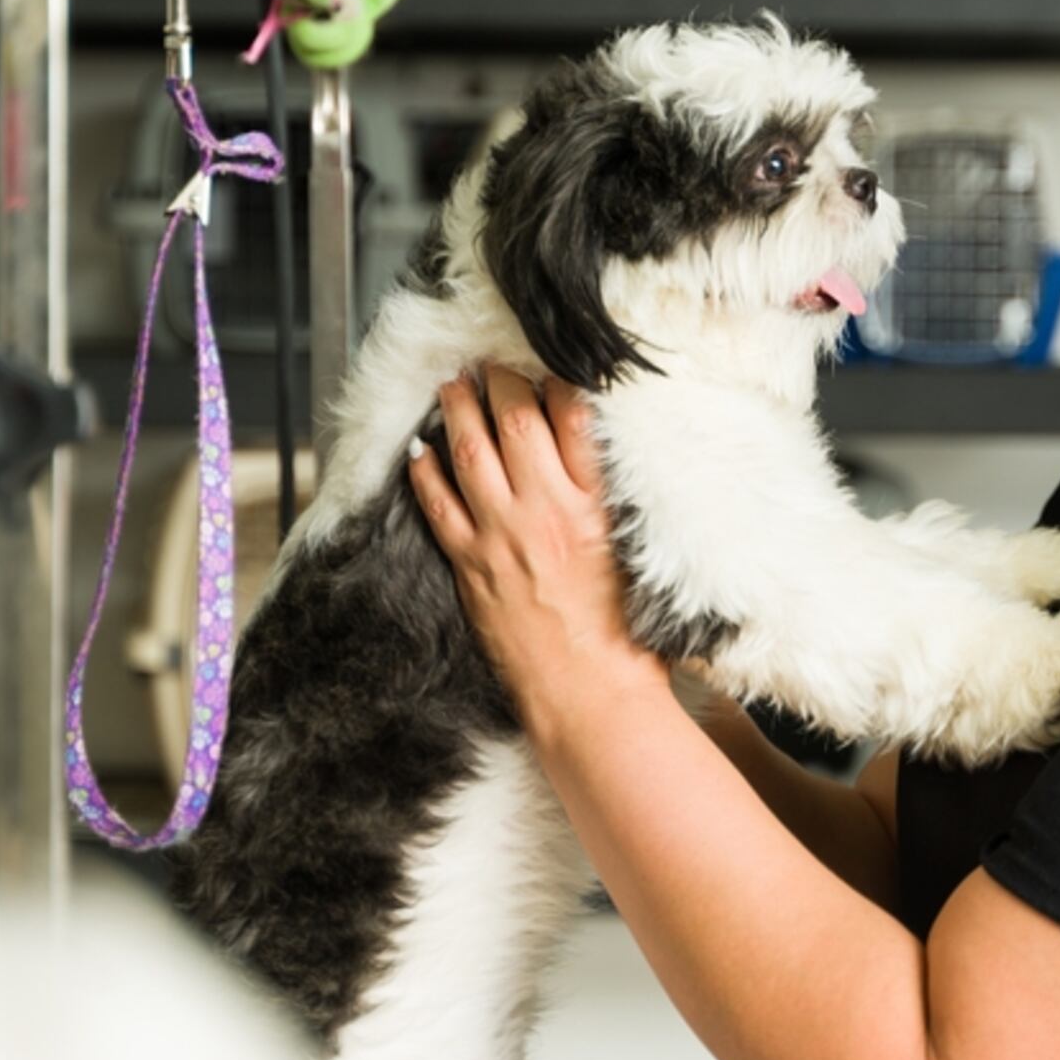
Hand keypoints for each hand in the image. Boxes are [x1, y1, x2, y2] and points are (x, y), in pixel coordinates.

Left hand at [407, 366, 666, 736]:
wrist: (591, 696)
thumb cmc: (627, 636)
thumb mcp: (639, 554)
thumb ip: (615, 502)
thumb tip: (598, 460)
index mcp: (597, 505)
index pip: (575, 418)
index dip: (558, 382)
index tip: (550, 368)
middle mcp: (547, 510)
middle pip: (517, 421)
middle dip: (502, 382)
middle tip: (493, 363)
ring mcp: (504, 537)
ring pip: (471, 452)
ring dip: (458, 411)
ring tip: (453, 386)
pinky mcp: (473, 566)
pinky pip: (439, 506)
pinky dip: (426, 473)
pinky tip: (421, 450)